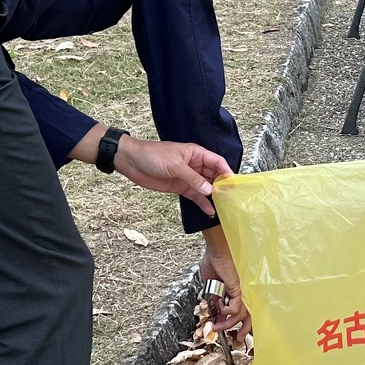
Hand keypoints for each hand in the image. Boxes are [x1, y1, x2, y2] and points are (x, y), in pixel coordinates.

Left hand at [111, 135, 227, 216]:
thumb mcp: (175, 165)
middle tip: (229, 198)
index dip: (226, 171)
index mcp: (196, 153)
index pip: (217, 162)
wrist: (131, 161)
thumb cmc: (152, 155)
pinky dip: (201, 202)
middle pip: (213, 175)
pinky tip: (209, 210)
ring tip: (222, 207)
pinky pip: (194, 195)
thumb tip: (209, 189)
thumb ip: (192, 178)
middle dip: (221, 186)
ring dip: (212, 196)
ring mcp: (187, 177)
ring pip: (205, 187)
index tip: (233, 184)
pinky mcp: (180, 187)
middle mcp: (194, 165)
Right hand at [199, 226, 249, 334]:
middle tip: (238, 338)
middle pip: (249, 315)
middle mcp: (242, 292)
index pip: (242, 309)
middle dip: (243, 328)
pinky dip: (227, 311)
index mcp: (236, 291)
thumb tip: (215, 313)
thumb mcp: (212, 286)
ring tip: (217, 327)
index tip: (230, 330)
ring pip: (241, 314)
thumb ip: (215, 300)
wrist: (216, 250)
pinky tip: (221, 307)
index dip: (238, 321)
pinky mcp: (238, 289)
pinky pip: (235, 307)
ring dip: (228, 322)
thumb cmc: (214, 262)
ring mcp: (242, 291)